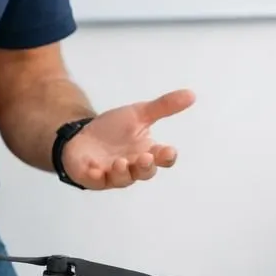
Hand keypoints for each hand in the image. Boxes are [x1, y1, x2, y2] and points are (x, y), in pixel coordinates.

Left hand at [62, 89, 195, 188]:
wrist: (83, 135)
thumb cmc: (114, 129)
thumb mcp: (139, 113)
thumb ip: (164, 106)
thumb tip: (191, 94)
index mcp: (147, 152)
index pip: (163, 159)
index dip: (166, 157)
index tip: (168, 150)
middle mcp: (133, 167)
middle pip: (145, 173)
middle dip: (146, 167)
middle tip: (145, 158)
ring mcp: (112, 174)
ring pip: (122, 179)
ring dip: (123, 172)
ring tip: (120, 162)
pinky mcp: (92, 176)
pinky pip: (95, 180)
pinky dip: (96, 176)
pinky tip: (95, 170)